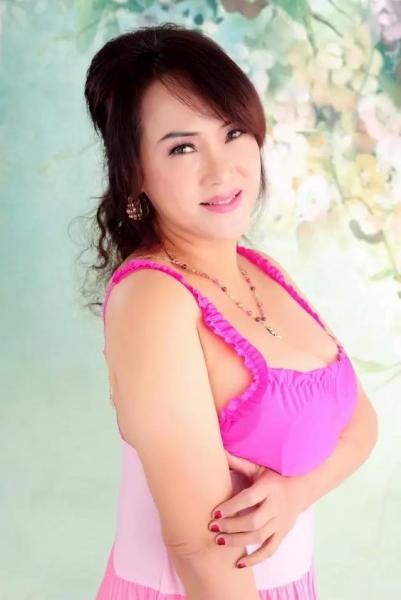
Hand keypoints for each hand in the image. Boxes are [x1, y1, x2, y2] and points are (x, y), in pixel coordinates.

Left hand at [207, 450, 305, 567]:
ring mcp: (281, 522)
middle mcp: (276, 506)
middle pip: (253, 521)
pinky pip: (270, 550)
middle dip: (231, 526)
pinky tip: (239, 564)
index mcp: (269, 488)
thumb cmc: (275, 475)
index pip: (248, 499)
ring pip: (260, 537)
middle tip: (213, 528)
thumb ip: (238, 462)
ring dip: (238, 542)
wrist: (303, 486)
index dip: (232, 507)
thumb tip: (217, 449)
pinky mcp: (283, 533)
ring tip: (219, 542)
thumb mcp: (259, 468)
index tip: (215, 512)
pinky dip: (255, 559)